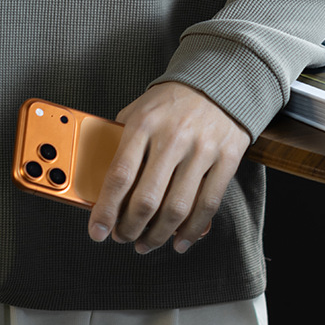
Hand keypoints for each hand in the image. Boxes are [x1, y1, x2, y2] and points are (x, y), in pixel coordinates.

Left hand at [87, 82, 249, 254]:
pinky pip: (208, 204)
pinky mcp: (226, 159)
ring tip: (146, 243)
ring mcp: (202, 150)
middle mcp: (173, 137)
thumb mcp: (137, 111)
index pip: (119, 175)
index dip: (106, 209)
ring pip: (177, 208)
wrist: (219, 81)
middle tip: (122, 237)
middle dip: (130, 228)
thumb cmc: (171, 102)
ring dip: (158, 235)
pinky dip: (193, 230)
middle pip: (147, 199)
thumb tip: (100, 183)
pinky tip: (179, 241)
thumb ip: (120, 142)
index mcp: (144, 124)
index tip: (97, 230)